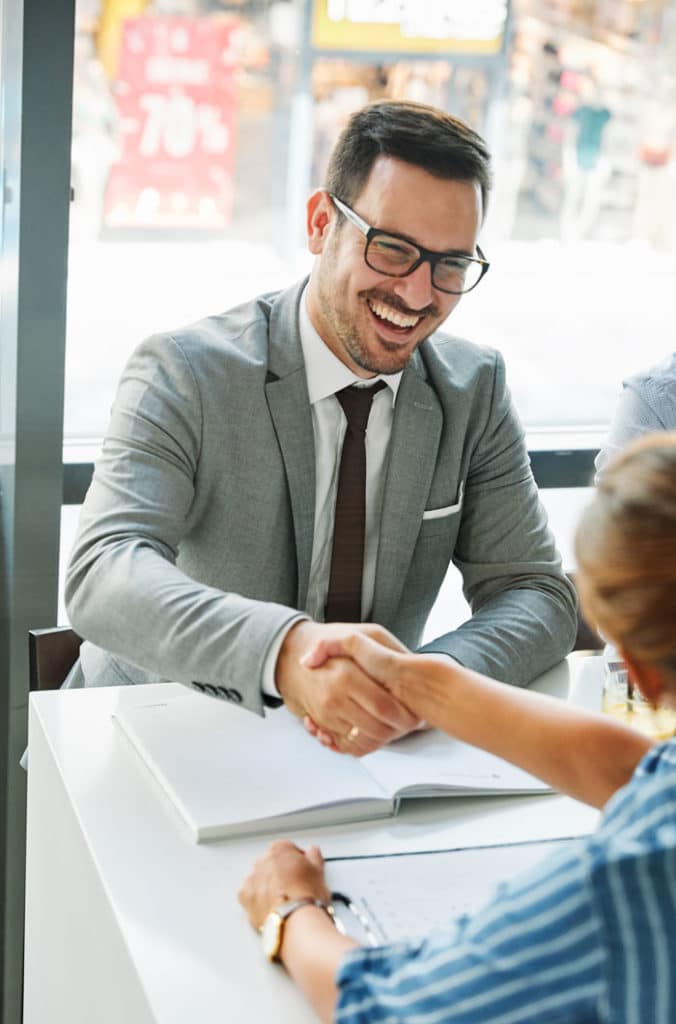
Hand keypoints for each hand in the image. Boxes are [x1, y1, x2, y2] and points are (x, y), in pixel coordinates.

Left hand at [238, 840, 329, 930]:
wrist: (295, 922)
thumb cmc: (306, 897)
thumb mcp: (319, 871)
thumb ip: (314, 856)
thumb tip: (313, 852)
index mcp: (280, 849)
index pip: (288, 848)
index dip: (297, 860)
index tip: (302, 869)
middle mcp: (263, 861)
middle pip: (271, 863)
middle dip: (280, 872)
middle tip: (294, 887)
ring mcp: (252, 879)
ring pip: (259, 878)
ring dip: (268, 885)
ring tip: (282, 900)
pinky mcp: (245, 898)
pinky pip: (249, 895)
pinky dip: (257, 899)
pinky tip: (270, 907)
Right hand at [275, 621, 419, 755]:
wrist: (288, 651)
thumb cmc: (329, 639)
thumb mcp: (367, 633)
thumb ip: (393, 650)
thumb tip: (418, 668)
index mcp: (348, 676)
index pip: (386, 709)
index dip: (406, 717)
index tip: (416, 715)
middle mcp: (334, 699)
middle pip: (377, 731)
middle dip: (398, 731)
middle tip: (409, 724)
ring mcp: (325, 715)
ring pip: (363, 742)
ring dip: (382, 738)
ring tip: (392, 725)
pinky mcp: (320, 724)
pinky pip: (346, 745)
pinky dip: (362, 742)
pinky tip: (371, 728)